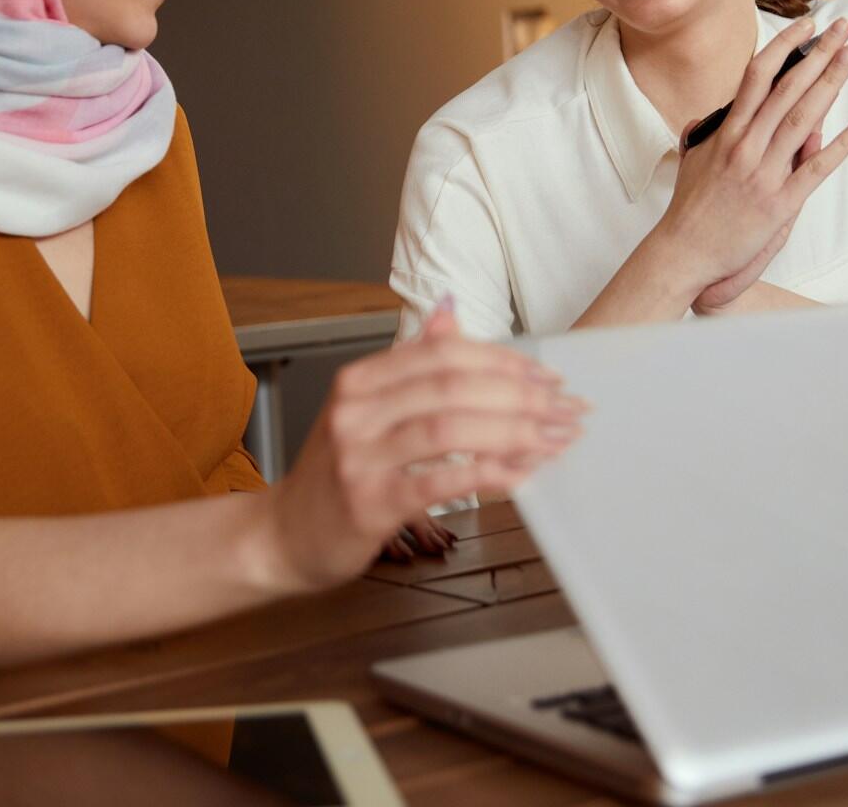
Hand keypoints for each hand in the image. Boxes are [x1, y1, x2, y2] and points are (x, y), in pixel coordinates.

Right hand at [262, 303, 584, 592]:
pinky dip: (487, 475)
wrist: (282, 536)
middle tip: (566, 408)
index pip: (441, 353)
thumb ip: (409, 364)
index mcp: (359, 381)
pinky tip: (520, 475)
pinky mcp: (369, 502)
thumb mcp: (364, 410)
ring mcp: (359, 456)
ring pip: (449, 429)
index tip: (546, 377)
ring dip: (514, 432)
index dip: (502, 360)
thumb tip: (449, 311)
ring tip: (554, 440)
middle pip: (452, 387)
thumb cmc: (334, 475)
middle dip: (520, 395)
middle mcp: (355, 411)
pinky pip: (439, 482)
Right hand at [654, 17, 847, 296]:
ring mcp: (764, 173)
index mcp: (727, 133)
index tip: (805, 27)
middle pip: (787, 89)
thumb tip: (713, 116)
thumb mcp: (691, 160)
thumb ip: (704, 134)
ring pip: (803, 119)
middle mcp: (746, 146)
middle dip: (818, 55)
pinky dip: (840, 146)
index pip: (757, 76)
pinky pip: (815, 169)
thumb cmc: (688, 208)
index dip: (784, 47)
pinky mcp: (779, 203)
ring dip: (830, 85)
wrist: (684, 251)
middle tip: (842, 29)